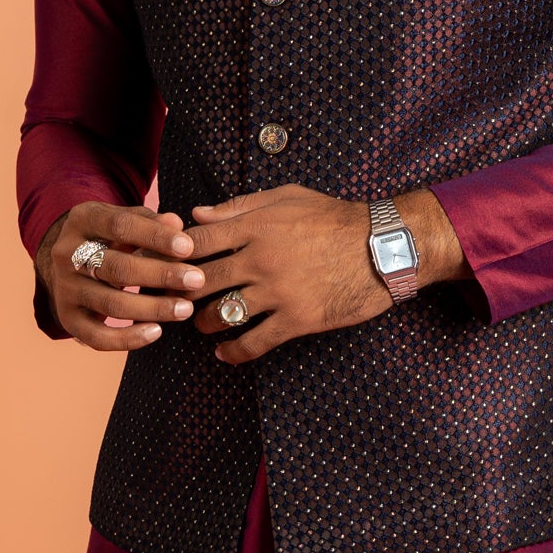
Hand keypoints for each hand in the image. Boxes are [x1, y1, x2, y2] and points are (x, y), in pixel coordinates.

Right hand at [35, 201, 205, 350]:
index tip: (188, 247)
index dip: (155, 236)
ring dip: (152, 308)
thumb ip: (150, 221)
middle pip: (116, 268)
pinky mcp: (68, 319)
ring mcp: (65, 288)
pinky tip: (156, 332)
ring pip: (110, 304)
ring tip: (185, 309)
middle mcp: (66, 254)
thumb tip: (175, 223)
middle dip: (160, 275)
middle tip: (197, 280)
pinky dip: (128, 338)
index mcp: (82, 220)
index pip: (119, 225)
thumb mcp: (125, 221)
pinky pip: (97, 337)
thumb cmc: (109, 239)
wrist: (69, 264)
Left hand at [185, 184, 469, 363]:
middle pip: (200, 281)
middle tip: (175, 300)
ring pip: (222, 314)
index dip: (172, 254)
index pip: (196, 241)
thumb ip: (240, 206)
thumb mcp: (287, 198)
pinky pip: (254, 342)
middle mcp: (260, 259)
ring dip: (204, 323)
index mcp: (255, 226)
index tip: (167, 264)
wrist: (384, 246)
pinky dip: (234, 352)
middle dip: (181, 293)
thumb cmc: (335, 217)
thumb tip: (197, 214)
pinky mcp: (297, 319)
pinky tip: (225, 354)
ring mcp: (278, 292)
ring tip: (202, 324)